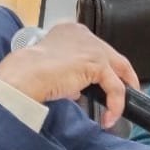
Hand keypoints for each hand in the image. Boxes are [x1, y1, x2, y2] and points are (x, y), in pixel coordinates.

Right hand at [0, 23, 138, 127]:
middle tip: (123, 97)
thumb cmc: (28, 73)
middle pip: (114, 57)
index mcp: (71, 31)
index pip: (97, 49)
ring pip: (119, 72)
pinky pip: (115, 88)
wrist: (25, 75)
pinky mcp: (98, 63)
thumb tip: (78, 90)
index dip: (104, 67)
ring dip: (120, 95)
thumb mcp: (53, 69)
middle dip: (122, 78)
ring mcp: (93, 47)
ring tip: (116, 112)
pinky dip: (115, 105)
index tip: (106, 83)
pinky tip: (109, 118)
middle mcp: (85, 35)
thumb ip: (69, 73)